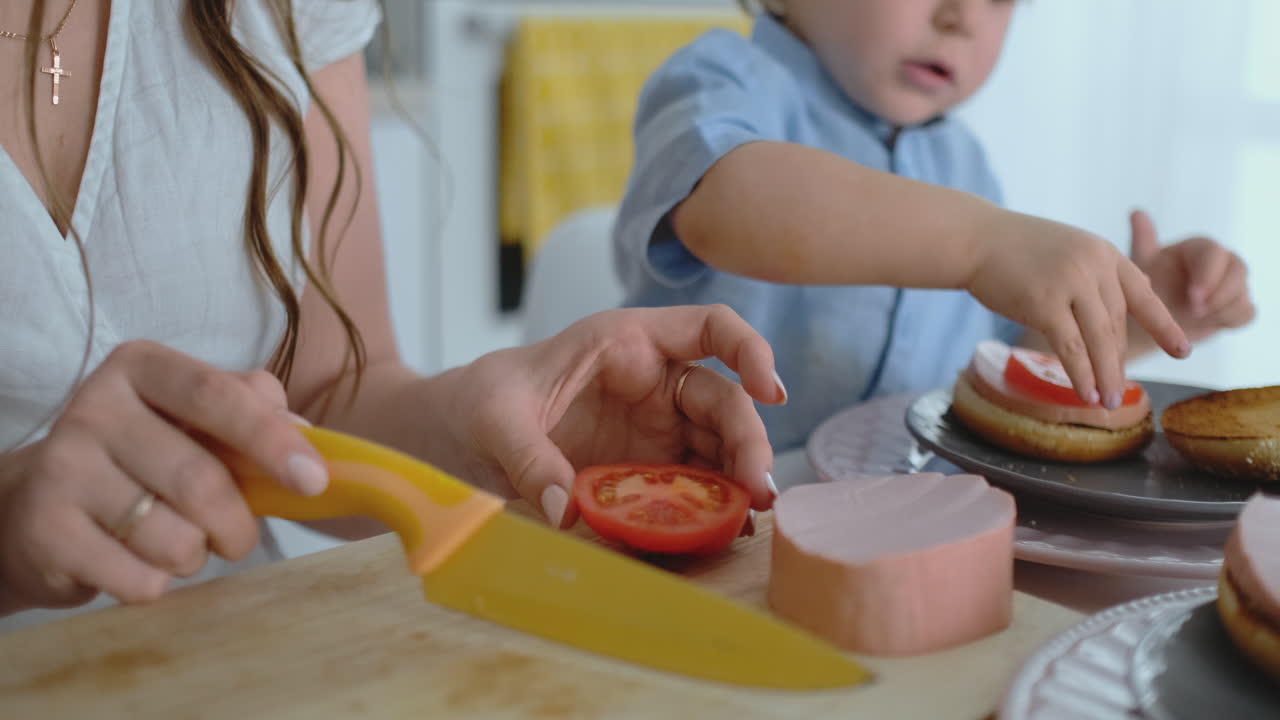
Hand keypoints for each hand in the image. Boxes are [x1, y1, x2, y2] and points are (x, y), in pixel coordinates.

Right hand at [0, 341, 326, 614]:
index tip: (314, 481)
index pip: (218, 396)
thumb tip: (307, 435)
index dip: (273, 441)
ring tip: (176, 543)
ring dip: (195, 556)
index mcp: (142, 368)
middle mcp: (94, 408)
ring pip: (173, 539)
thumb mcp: (192, 419)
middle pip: (201, 481)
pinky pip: (139, 580)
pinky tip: (135, 563)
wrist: (34, 505)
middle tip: (237, 537)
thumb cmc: (141, 457)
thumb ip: (252, 411)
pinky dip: (157, 584)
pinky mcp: (44, 531)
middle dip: (238, 525)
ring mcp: (61, 468)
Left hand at [445, 305, 785, 528]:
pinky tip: (722, 531)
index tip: (770, 392)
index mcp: (625, 342)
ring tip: (749, 518)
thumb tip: (566, 510)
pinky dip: (711, 506)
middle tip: (758, 491)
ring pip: (717, 448)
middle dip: (748, 441)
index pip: (709, 327)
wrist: (452, 436)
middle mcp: (653, 383)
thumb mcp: (495, 419)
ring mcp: (653, 431)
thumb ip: (530, 458)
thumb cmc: (478, 402)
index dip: (750, 351)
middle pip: (724, 400)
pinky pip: (691, 485)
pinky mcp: (645, 471)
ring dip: (739, 480)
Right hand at [966, 210, 1189, 408]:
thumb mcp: (1064, 251)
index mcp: (1104, 253)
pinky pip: (1071, 347)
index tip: (1183, 351)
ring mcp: (1071, 282)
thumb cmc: (1011, 249)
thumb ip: (1088, 277)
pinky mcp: (1045, 303)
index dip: (1164, 326)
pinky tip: (1084, 392)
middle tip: (1118, 391)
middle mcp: (1095, 265)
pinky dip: (1081, 373)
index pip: (1143, 293)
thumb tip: (1103, 323)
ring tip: (1106, 402)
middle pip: (1117, 324)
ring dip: (1105, 375)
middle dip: (1118, 362)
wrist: (974, 238)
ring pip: (1099, 339)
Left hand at [1128, 209, 1254, 344]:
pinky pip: (1246, 312)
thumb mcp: (1140, 265)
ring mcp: (1231, 284)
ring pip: (1243, 292)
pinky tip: (1204, 324)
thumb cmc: (1144, 286)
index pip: (1214, 253)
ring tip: (1194, 318)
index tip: (1193, 296)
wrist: (1147, 318)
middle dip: (1219, 293)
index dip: (1208, 274)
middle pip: (1237, 270)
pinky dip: (1228, 319)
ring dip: (1221, 309)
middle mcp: (1220, 261)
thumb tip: (1137, 212)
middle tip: (1196, 311)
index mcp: (1198, 248)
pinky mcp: (1236, 306)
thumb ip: (1143, 240)